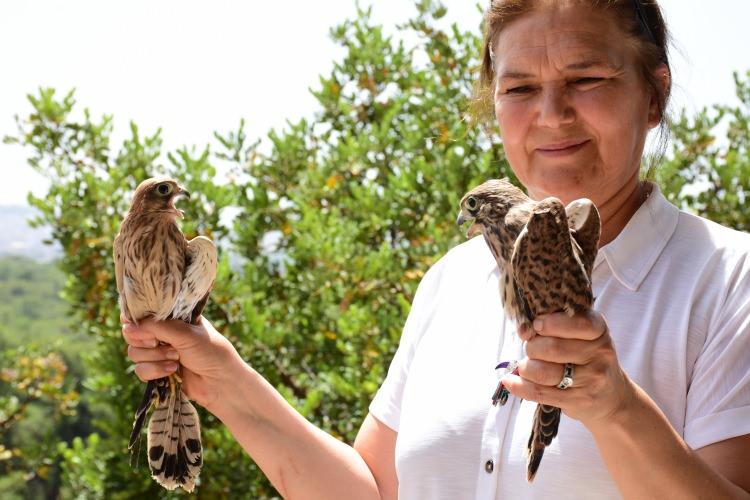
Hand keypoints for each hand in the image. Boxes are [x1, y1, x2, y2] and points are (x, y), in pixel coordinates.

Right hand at [121, 314, 243, 411]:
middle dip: (147, 341)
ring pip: (134, 353)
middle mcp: (163, 333)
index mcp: (172, 317)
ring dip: (154, 357)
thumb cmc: (211, 352)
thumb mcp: (186, 334)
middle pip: (132, 333)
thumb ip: (157, 327)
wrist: (221, 383)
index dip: (137, 320)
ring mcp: (159, 352)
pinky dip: (155, 371)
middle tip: (162, 343)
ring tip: (176, 358)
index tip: (143, 327)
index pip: (143, 313)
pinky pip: (140, 370)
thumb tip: (127, 325)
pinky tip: (172, 370)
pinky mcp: (157, 371)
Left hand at [501, 310, 635, 426]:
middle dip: (532, 347)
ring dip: (526, 367)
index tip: (537, 325)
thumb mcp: (583, 337)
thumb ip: (556, 326)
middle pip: (552, 347)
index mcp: (599, 331)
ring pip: (544, 372)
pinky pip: (539, 393)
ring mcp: (590, 380)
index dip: (550, 322)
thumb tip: (524, 329)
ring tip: (527, 366)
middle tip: (531, 349)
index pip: (578, 323)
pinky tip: (510, 381)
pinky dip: (519, 386)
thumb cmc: (587, 359)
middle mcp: (599, 355)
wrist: (612, 398)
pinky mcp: (577, 401)